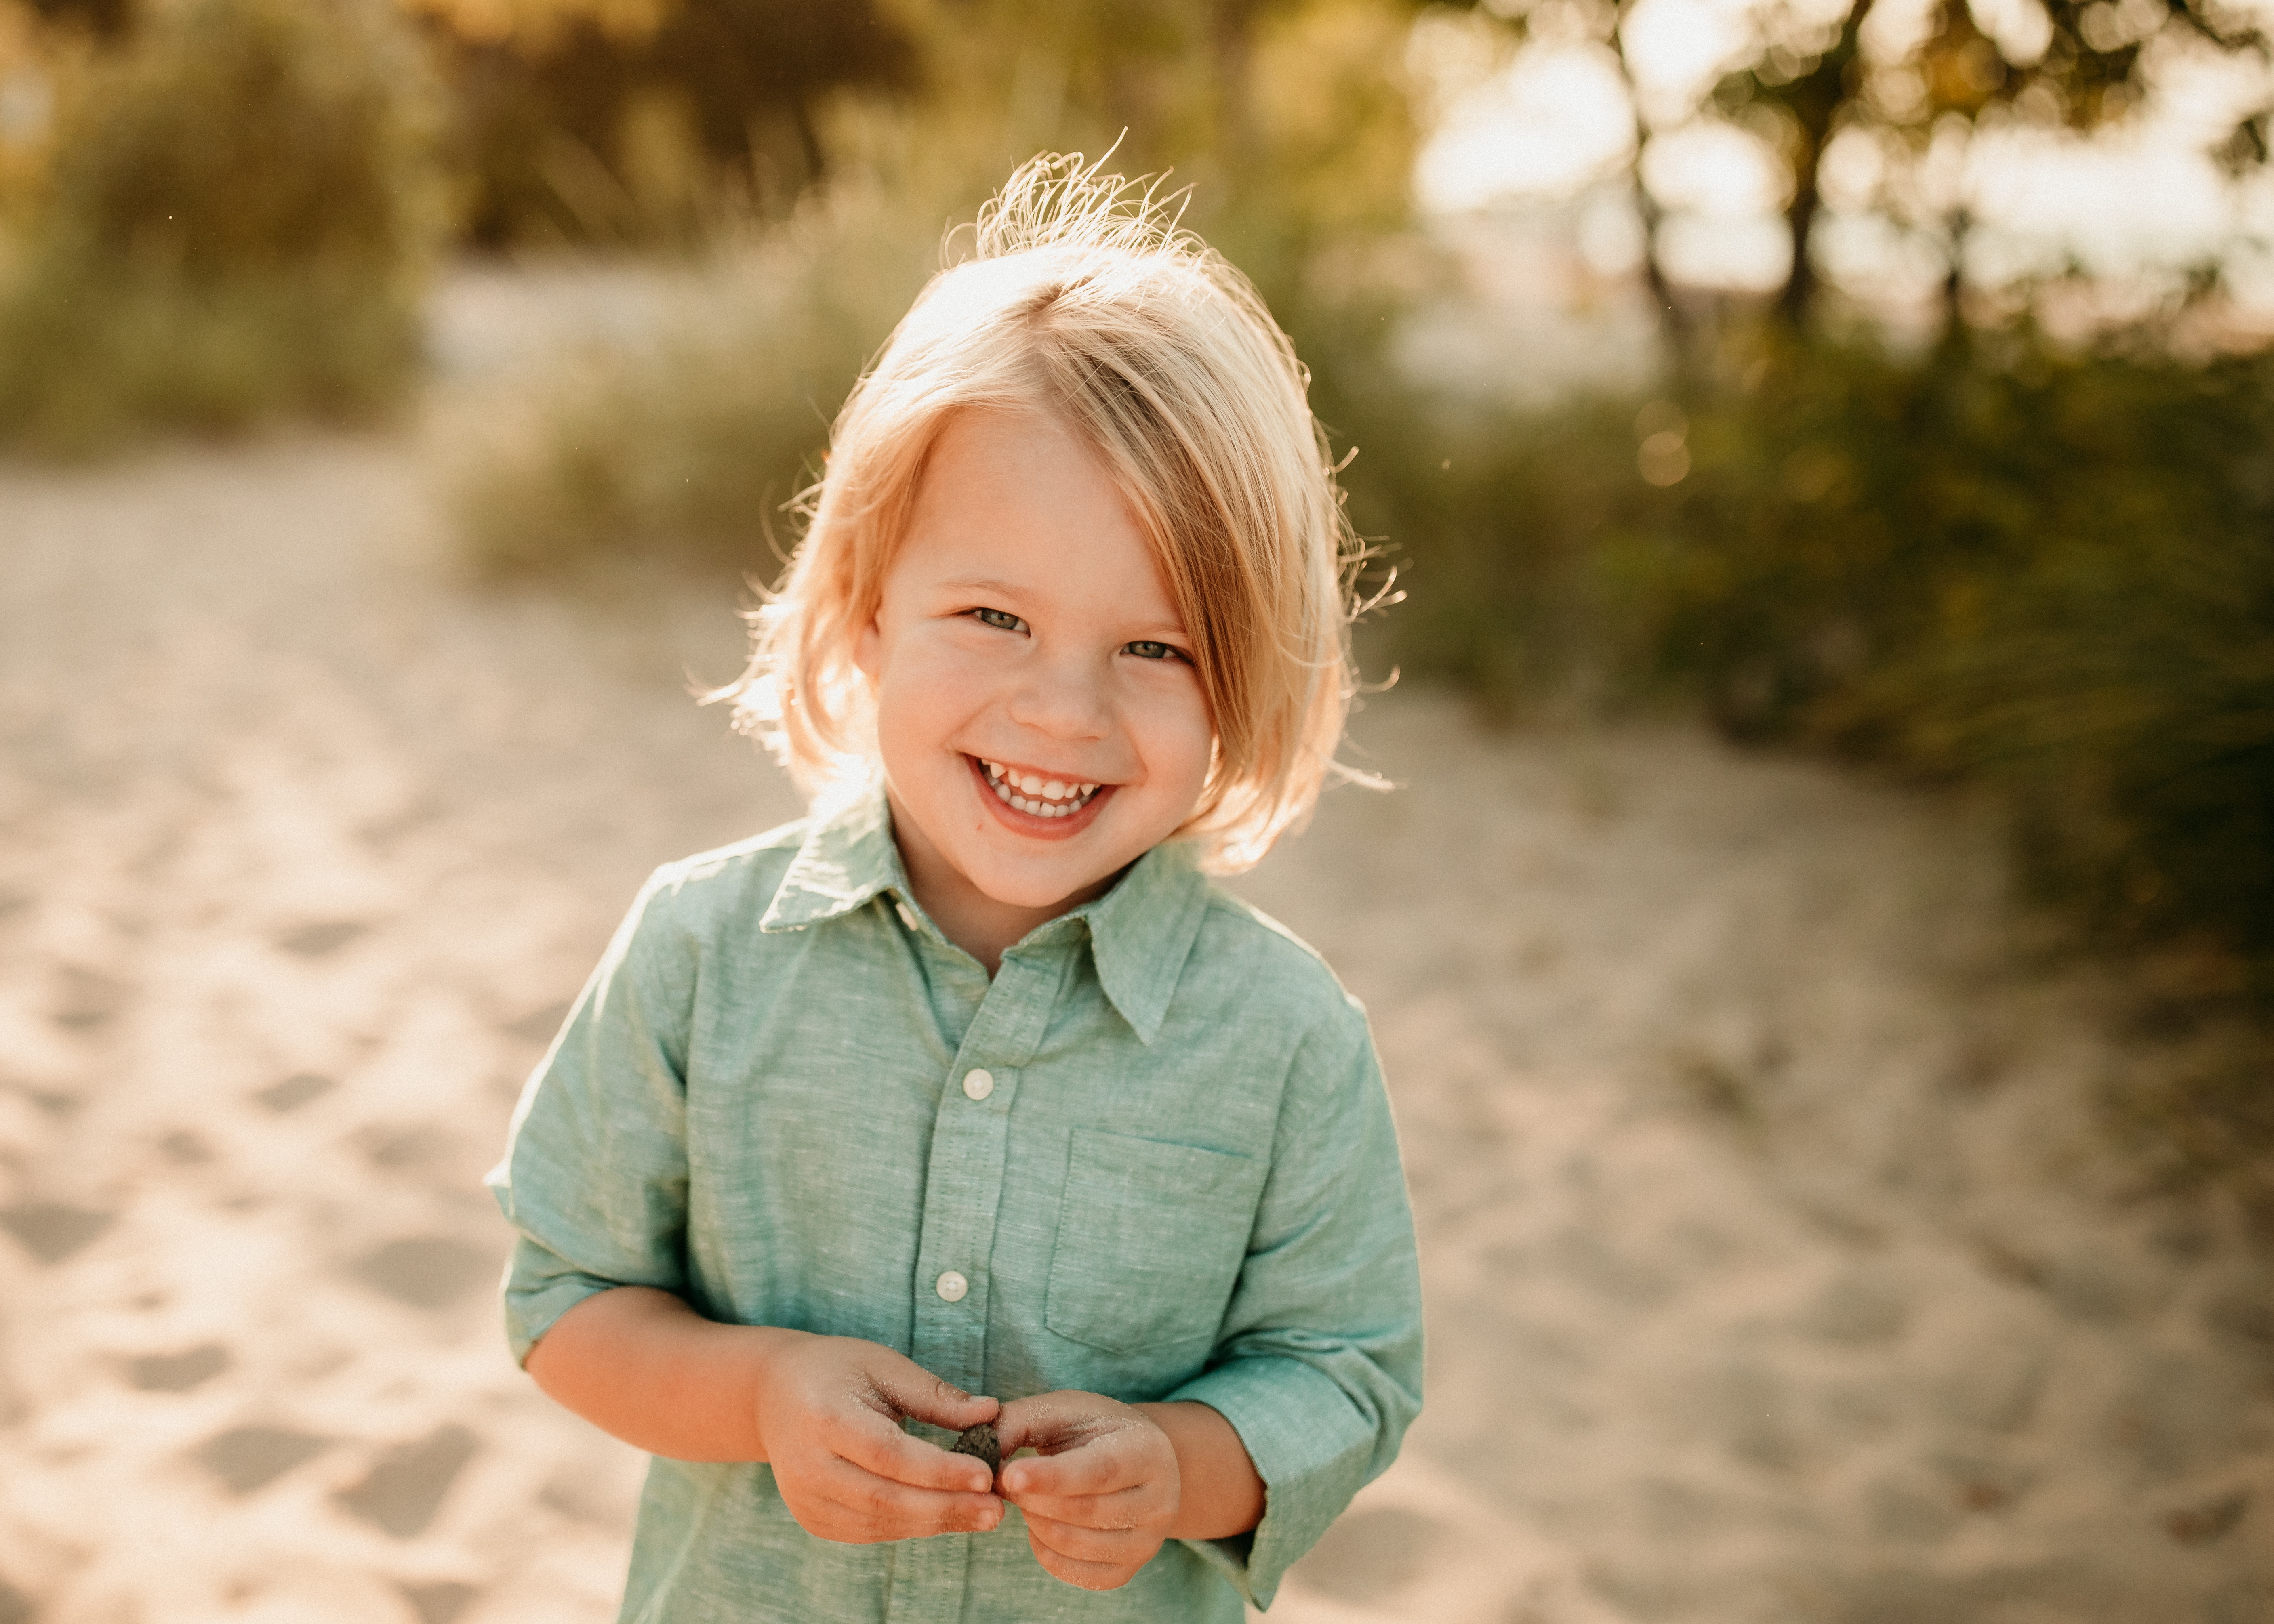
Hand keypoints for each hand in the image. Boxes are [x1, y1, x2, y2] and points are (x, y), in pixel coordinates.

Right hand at [752, 1332, 1003, 1543]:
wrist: (773, 1394)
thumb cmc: (835, 1371)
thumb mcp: (883, 1365)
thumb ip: (934, 1395)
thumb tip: (990, 1413)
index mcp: (824, 1417)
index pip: (889, 1454)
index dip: (939, 1470)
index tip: (986, 1475)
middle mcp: (807, 1465)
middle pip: (885, 1498)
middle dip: (946, 1507)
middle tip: (996, 1509)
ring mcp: (805, 1498)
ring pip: (879, 1521)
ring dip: (935, 1522)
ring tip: (982, 1515)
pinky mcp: (812, 1518)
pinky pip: (869, 1531)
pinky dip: (911, 1526)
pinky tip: (946, 1516)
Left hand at [994, 1390, 1179, 1589]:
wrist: (1134, 1461)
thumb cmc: (1093, 1429)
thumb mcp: (1061, 1410)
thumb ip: (1018, 1422)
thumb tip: (980, 1451)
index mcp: (1147, 1450)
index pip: (1099, 1470)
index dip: (1051, 1477)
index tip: (1009, 1477)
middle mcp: (1159, 1501)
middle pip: (1084, 1511)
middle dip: (1032, 1498)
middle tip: (1004, 1480)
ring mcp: (1147, 1541)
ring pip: (1076, 1544)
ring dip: (1035, 1521)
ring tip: (1026, 1497)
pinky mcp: (1127, 1570)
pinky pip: (1075, 1572)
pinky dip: (1044, 1550)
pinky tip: (1041, 1522)